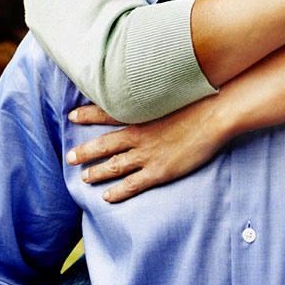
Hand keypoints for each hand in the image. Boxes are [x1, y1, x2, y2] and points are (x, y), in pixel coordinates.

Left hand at [66, 97, 227, 202]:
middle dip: (85, 152)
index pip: (105, 113)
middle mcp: (137, 134)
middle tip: (70, 158)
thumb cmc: (196, 100)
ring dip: (97, 172)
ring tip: (84, 178)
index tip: (71, 115)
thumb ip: (153, 93)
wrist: (214, 116)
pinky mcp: (159, 171)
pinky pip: (132, 184)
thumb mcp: (167, 92)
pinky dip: (117, 192)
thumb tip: (147, 88)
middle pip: (103, 144)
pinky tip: (106, 197)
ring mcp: (146, 154)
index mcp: (138, 113)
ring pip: (113, 166)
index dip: (87, 114)